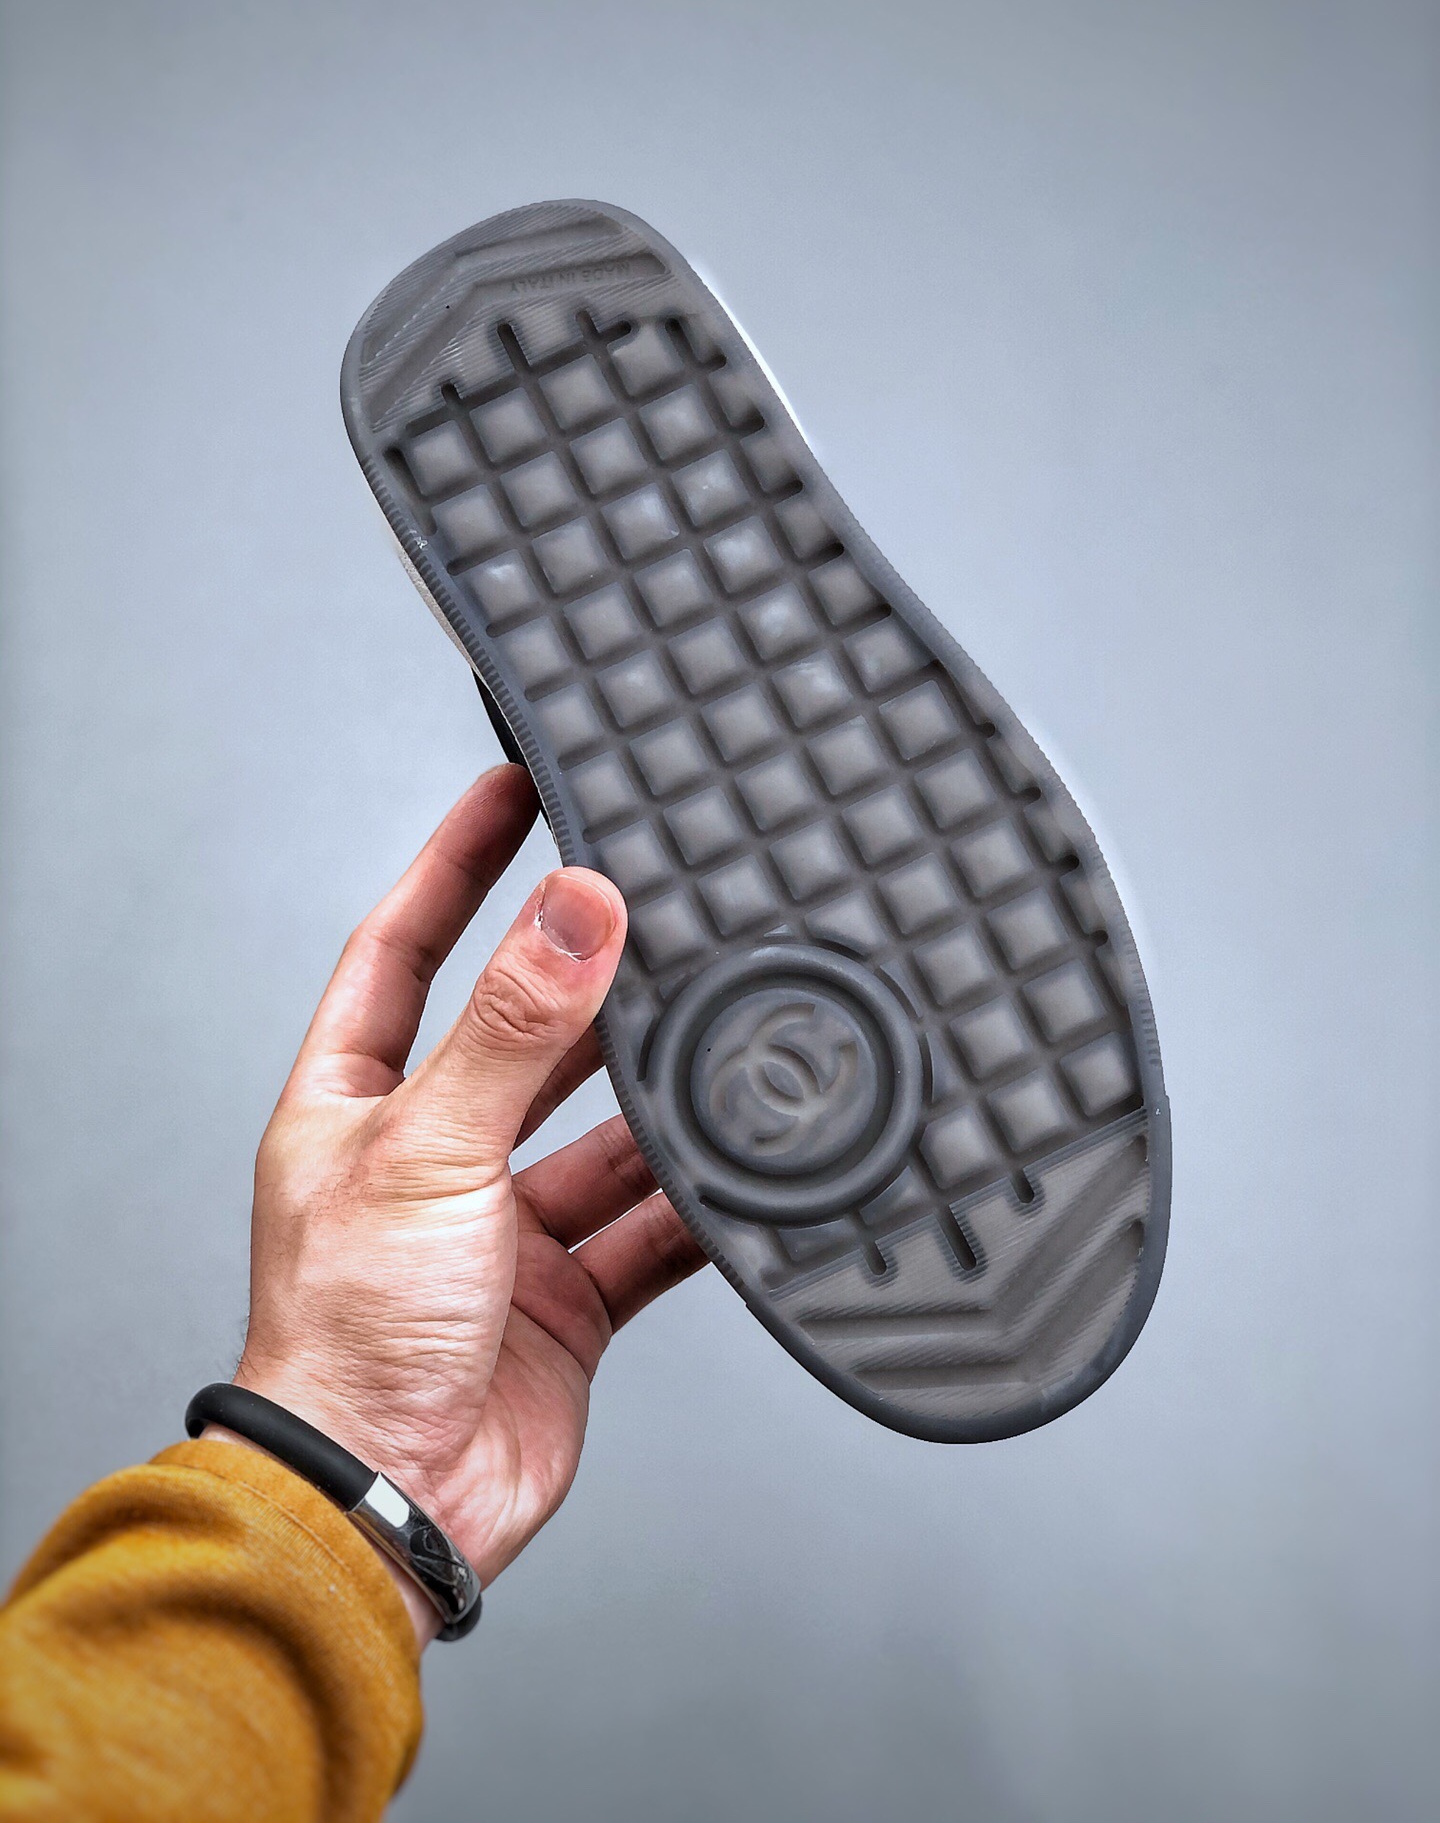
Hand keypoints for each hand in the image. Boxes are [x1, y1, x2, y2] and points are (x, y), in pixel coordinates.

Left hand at [228, 766, 705, 1640]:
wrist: (386, 1505)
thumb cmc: (346, 1341)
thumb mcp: (427, 1151)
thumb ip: (511, 1029)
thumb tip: (574, 911)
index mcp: (357, 1104)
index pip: (406, 946)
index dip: (456, 863)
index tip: (510, 790)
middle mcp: (432, 1157)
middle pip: (523, 1035)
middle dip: (586, 981)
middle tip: (653, 906)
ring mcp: (504, 1229)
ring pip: (604, 1133)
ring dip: (658, 1100)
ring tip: (722, 1034)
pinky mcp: (568, 1295)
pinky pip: (650, 1227)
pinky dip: (699, 1203)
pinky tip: (744, 1170)